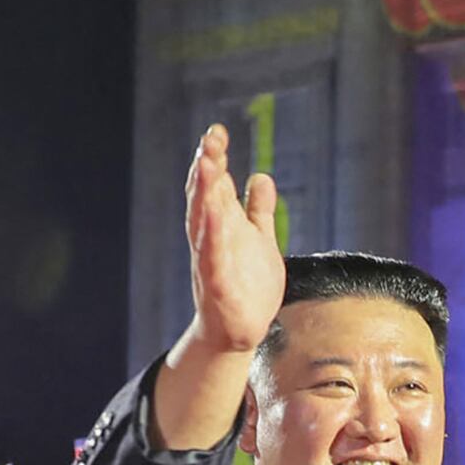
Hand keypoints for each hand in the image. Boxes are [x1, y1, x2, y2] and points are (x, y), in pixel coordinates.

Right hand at [179, 123, 283, 356]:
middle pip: (204, 198)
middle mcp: (211, 239)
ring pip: (203, 222)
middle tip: (209, 141)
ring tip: (206, 165)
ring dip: (203, 194)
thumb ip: (259, 210)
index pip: (214, 186)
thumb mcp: (260, 241)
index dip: (214, 159)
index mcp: (222, 226)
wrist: (239, 333)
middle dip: (205, 168)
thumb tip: (261, 176)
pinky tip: (215, 216)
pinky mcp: (216, 285)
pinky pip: (212, 257)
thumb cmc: (247, 286)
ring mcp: (211, 260)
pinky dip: (212, 237)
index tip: (216, 132)